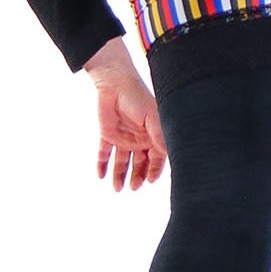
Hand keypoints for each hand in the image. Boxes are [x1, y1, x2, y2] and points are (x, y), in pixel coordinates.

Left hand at [85, 40, 166, 192]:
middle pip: (140, 163)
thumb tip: (169, 156)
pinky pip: (104, 153)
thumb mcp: (153, 117)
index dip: (154, 170)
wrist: (115, 83)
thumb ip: (160, 137)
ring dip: (120, 175)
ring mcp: (123, 137)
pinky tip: (100, 176)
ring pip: (122, 161)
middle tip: (134, 187)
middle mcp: (139, 138)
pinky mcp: (107, 134)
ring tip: (117, 188)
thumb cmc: (138, 97)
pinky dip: (102, 164)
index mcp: (153, 135)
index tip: (150, 181)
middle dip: (137, 176)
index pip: (156, 158)